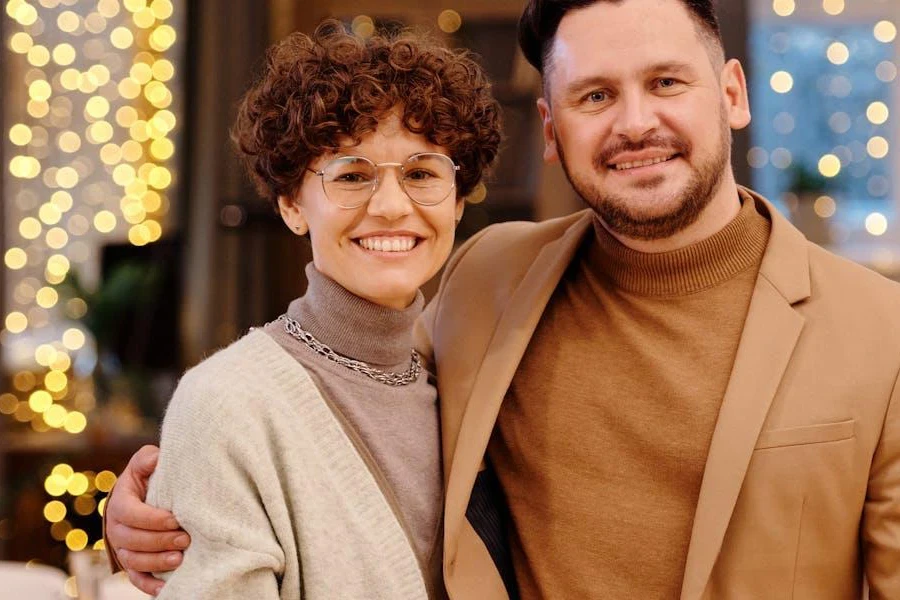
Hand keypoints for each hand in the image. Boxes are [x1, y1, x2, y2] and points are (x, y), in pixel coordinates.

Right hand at [105, 445, 190, 595]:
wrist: (143, 496)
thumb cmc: (148, 478)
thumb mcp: (145, 463)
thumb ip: (148, 459)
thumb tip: (156, 459)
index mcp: (119, 503)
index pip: (130, 514)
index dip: (152, 519)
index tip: (175, 519)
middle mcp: (116, 529)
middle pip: (132, 540)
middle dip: (159, 541)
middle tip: (186, 539)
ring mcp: (123, 548)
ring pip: (133, 561)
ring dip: (156, 562)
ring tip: (180, 559)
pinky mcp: (132, 564)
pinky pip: (136, 578)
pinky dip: (149, 585)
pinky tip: (167, 588)